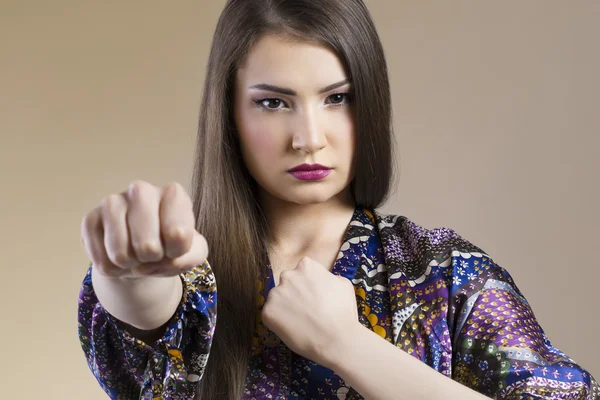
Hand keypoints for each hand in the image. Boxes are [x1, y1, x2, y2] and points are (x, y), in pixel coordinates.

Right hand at [81, 180, 208, 277]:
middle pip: (147, 247)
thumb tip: (169, 260)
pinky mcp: (90, 219)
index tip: (175, 248)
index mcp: (173, 194)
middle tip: (153, 254)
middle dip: (152, 260)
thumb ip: (193, 256)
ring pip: (121, 255)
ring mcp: (112, 202)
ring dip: (131, 266)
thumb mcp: (193, 251)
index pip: (178, 235)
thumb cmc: (169, 245)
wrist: (139, 250)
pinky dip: (114, 270)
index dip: (177, 252)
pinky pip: (102, 261)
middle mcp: (142, 191)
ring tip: (136, 256)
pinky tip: (118, 257)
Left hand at [261, 256, 360, 368]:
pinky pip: (270, 315)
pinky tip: (293, 329)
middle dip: (294, 293)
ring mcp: (275, 294)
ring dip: (285, 307)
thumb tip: (323, 280)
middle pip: (287, 282)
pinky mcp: (268, 312)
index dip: (307, 284)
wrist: (335, 339)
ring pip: (277, 299)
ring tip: (300, 321)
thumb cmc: (343, 312)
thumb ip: (328, 277)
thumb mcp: (343, 285)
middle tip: (306, 309)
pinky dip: (278, 322)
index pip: (302, 270)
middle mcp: (288, 276)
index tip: (313, 296)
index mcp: (306, 266)